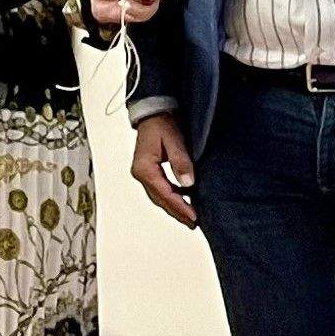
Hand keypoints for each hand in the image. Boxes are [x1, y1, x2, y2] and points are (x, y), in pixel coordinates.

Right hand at [132, 112, 199, 230]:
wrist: (153, 112)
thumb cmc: (162, 123)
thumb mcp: (174, 140)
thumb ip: (181, 161)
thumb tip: (187, 183)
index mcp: (144, 168)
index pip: (164, 193)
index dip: (180, 206)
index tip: (193, 216)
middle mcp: (141, 174)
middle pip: (160, 199)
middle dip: (177, 212)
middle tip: (193, 223)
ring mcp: (143, 173)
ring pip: (159, 197)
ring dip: (174, 207)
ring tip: (189, 217)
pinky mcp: (148, 171)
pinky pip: (159, 189)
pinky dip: (171, 198)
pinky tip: (183, 201)